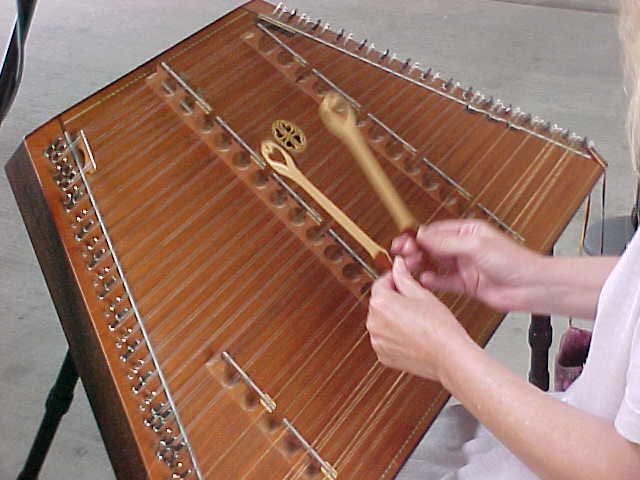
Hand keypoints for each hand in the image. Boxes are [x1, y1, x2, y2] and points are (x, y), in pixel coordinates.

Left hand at [366, 257, 472, 381]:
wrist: (448, 357)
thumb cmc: (439, 327)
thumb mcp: (422, 294)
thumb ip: (404, 277)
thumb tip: (397, 265)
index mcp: (380, 303)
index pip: (380, 283)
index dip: (393, 279)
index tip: (401, 279)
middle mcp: (374, 323)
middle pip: (379, 303)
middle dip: (394, 300)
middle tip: (414, 302)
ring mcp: (377, 341)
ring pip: (382, 322)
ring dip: (393, 319)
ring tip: (416, 321)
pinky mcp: (383, 355)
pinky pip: (385, 340)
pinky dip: (394, 336)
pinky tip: (412, 335)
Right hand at [390, 219, 542, 311]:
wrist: (530, 287)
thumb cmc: (513, 261)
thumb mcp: (475, 245)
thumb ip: (446, 241)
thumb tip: (423, 235)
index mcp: (468, 231)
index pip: (436, 231)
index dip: (418, 235)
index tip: (404, 240)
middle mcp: (464, 247)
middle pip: (432, 247)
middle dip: (416, 249)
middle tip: (402, 253)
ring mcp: (465, 266)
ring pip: (435, 263)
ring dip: (421, 264)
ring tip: (409, 266)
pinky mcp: (466, 284)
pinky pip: (443, 281)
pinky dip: (432, 280)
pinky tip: (424, 280)